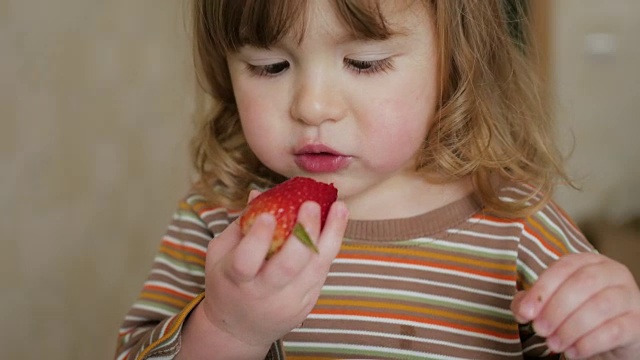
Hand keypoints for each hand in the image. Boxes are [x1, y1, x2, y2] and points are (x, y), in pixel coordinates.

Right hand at [201, 193, 348, 348]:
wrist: (239, 330)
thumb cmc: (227, 282)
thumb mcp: (221, 254)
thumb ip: (241, 224)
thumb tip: (259, 192)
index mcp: (235, 279)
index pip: (246, 262)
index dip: (257, 239)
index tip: (269, 215)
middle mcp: (263, 294)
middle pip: (288, 267)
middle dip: (304, 233)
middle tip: (311, 205)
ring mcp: (288, 302)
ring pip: (315, 269)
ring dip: (331, 235)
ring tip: (340, 208)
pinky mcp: (306, 305)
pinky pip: (321, 273)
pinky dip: (330, 247)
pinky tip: (337, 224)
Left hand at [511, 252, 639, 358]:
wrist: (614, 338)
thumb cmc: (580, 314)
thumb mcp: (554, 304)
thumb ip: (533, 301)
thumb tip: (522, 309)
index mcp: (588, 262)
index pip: (564, 267)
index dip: (542, 290)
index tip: (526, 313)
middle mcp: (612, 272)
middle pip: (583, 283)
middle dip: (556, 309)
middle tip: (540, 330)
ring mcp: (630, 295)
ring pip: (601, 306)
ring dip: (571, 328)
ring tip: (554, 344)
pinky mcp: (638, 321)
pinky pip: (615, 330)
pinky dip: (589, 343)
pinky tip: (573, 352)